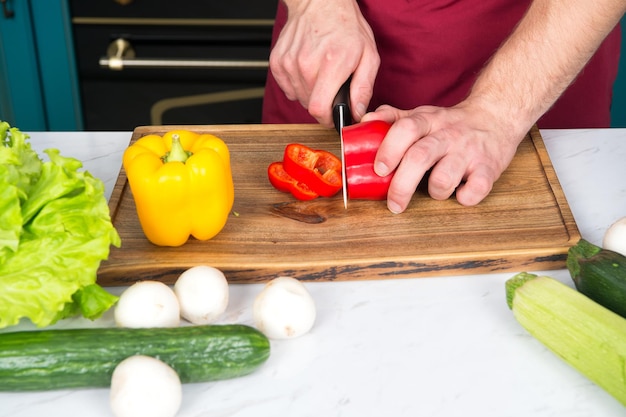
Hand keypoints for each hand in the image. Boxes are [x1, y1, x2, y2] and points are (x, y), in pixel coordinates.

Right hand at [270, 0, 379, 126]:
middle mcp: (306, 64)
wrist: (320, 2)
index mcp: (331, 64)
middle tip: (332, 86)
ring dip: (310, 93)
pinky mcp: (277, 62)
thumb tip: (357, 112)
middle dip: (322, 103)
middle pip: (309, 105)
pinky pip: (287, 88)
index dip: (327, 119)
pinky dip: (297, 85)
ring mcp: (289, 62)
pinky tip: (308, 70)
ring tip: (320, 74)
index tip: (333, 116)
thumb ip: (363, 88)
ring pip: (298, 97)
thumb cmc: (346, 27)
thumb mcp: (368, 55)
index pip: (319, 109)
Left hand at [362, 101, 528, 212]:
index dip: (389, 150)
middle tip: (394, 202)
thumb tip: (365, 121)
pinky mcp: (488, 168)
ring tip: (435, 190)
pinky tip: (461, 193)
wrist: (497, 116)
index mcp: (428, 121)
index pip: (404, 129)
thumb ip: (394, 119)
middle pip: (419, 157)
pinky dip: (465, 198)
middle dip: (401, 185)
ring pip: (444, 178)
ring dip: (435, 192)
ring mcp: (468, 152)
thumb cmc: (453, 123)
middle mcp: (447, 135)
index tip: (378, 169)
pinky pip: (475, 190)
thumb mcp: (423, 115)